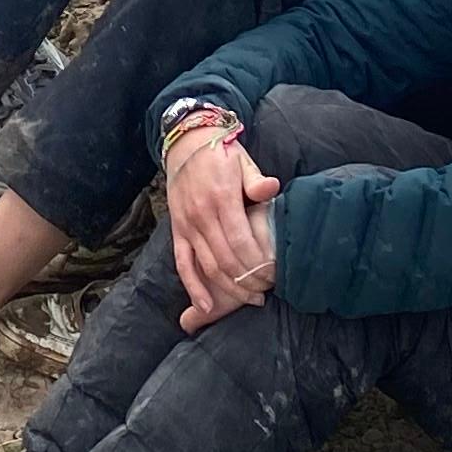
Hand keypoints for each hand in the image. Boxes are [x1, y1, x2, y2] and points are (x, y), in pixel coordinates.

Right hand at [166, 124, 280, 332]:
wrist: (185, 144)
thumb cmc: (221, 154)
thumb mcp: (243, 161)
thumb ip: (256, 180)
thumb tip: (272, 187)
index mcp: (222, 198)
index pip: (242, 242)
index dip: (259, 264)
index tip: (274, 276)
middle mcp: (202, 215)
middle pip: (227, 260)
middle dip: (249, 281)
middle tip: (266, 291)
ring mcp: (187, 225)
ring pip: (208, 267)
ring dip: (229, 289)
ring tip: (250, 298)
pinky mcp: (177, 231)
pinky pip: (183, 264)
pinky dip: (193, 288)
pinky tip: (207, 307)